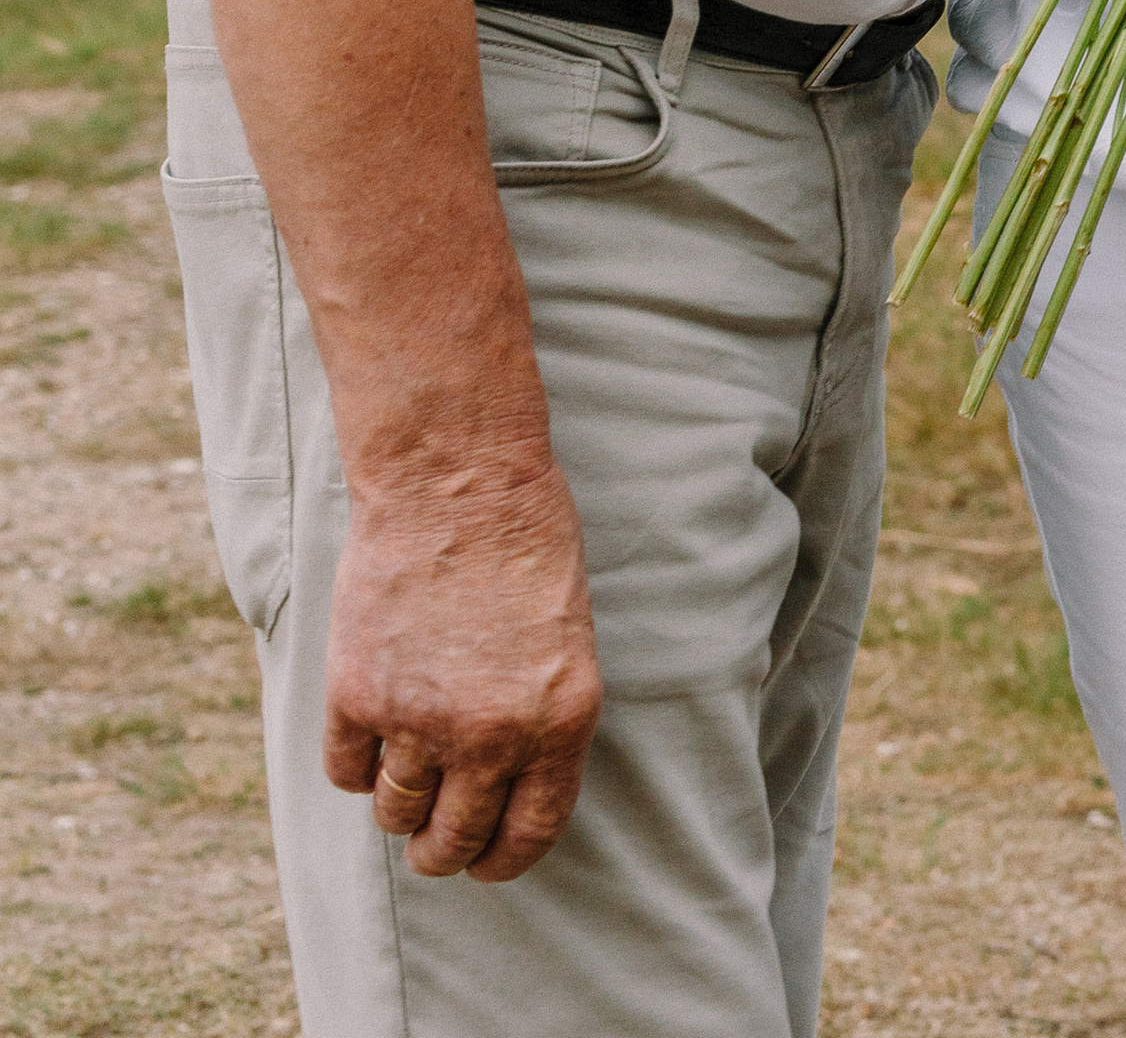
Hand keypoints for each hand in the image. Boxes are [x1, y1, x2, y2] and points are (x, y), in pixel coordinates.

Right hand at [322, 455, 600, 881]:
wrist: (456, 477)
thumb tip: (507, 788)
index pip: (529, 835)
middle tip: (434, 834)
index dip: (501, 860)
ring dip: (399, 801)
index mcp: (560, 722)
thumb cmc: (524, 540)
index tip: (484, 861)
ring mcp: (420, 720)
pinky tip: (369, 729)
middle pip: (453, 841)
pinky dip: (356, 762)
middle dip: (442, 847)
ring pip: (396, 813)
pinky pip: (347, 772)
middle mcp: (492, 735)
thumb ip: (540, 720)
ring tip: (405, 766)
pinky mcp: (357, 697)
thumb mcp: (565, 640)